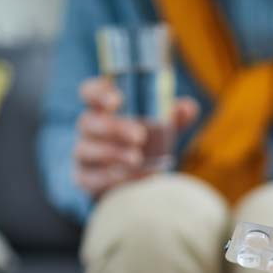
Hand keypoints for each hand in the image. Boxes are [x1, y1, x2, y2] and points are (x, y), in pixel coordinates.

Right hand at [74, 76, 199, 198]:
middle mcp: (88, 129)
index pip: (89, 92)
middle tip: (140, 136)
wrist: (131, 180)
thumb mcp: (160, 128)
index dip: (97, 93)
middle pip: (87, 121)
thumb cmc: (144, 144)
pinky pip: (91, 178)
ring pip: (85, 150)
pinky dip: (113, 178)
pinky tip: (134, 176)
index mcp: (103, 109)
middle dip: (114, 128)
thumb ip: (173, 117)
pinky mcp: (85, 179)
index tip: (116, 101)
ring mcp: (83, 154)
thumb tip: (189, 108)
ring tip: (136, 158)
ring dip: (112, 153)